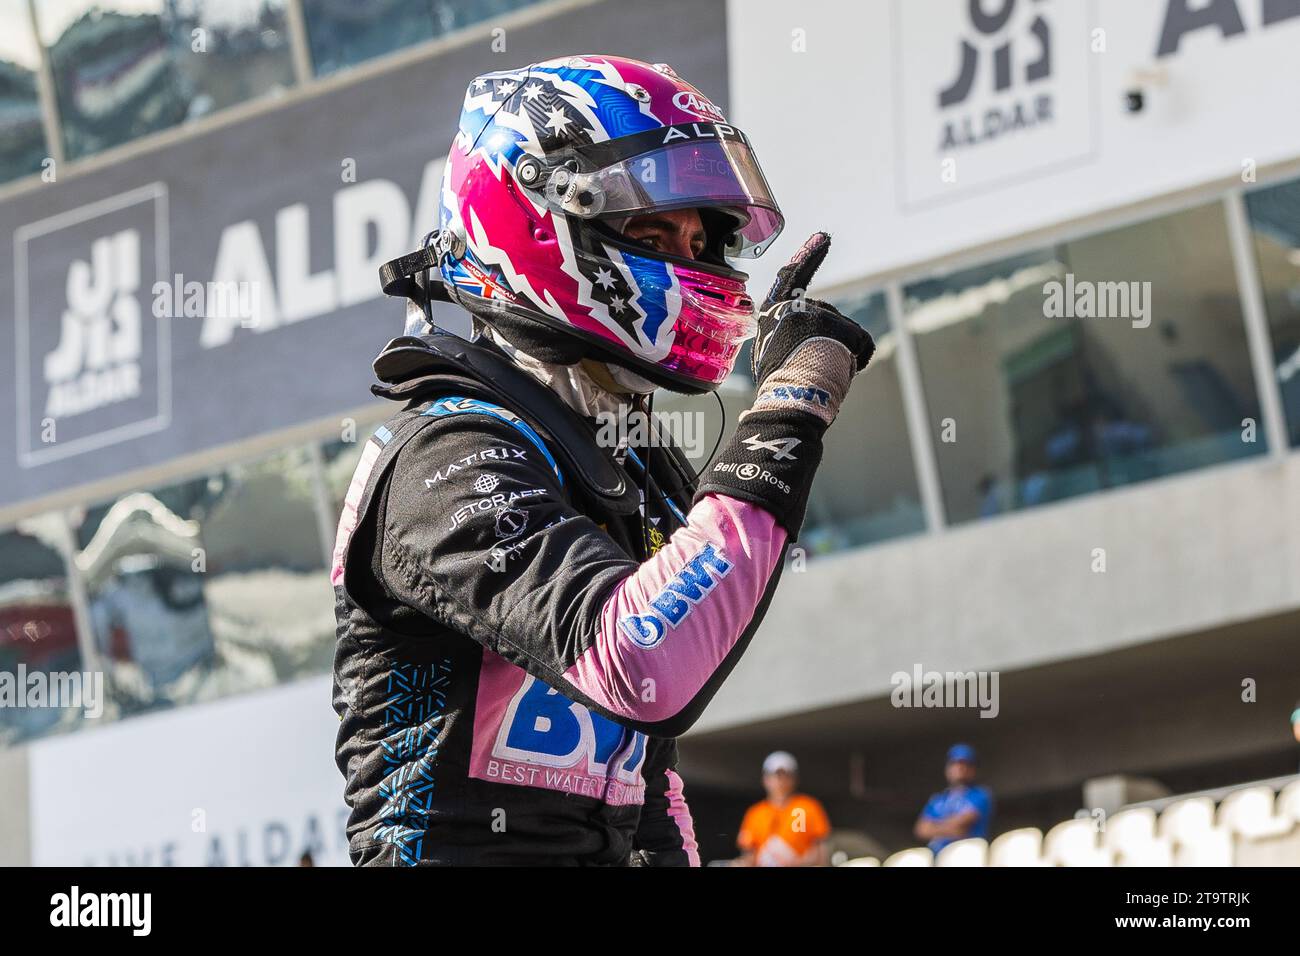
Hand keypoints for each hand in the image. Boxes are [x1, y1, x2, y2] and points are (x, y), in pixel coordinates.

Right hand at [748, 232, 874, 424]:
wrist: (790, 401)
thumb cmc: (779, 386)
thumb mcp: (772, 352)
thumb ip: (787, 333)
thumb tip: (805, 336)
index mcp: (774, 313)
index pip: (790, 276)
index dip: (807, 256)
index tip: (823, 237)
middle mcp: (794, 307)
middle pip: (827, 319)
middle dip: (829, 343)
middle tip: (811, 367)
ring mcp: (818, 313)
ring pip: (845, 334)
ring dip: (841, 354)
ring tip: (820, 373)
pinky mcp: (841, 325)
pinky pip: (862, 343)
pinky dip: (858, 359)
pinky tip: (840, 372)